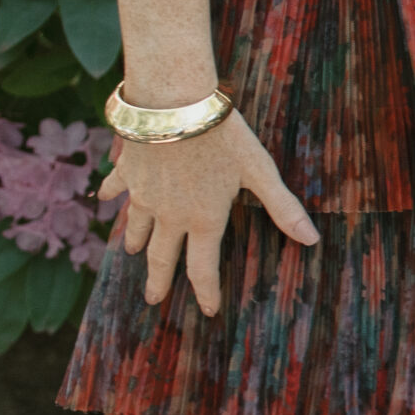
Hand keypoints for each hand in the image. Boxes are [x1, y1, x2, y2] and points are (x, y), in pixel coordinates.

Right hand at [100, 112, 317, 313]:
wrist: (173, 103)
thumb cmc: (223, 136)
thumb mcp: (260, 171)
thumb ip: (283, 207)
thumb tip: (312, 240)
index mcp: (203, 219)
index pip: (202, 269)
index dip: (206, 292)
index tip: (208, 311)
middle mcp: (169, 214)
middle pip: (161, 256)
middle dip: (158, 280)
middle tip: (152, 299)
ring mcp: (144, 194)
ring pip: (136, 226)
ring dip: (134, 242)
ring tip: (132, 253)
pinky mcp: (128, 170)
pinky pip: (117, 187)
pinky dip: (111, 195)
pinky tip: (103, 200)